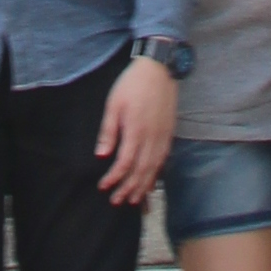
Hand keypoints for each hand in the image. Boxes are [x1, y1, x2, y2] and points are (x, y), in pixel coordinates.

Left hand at [97, 54, 180, 204]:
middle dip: (129, 189)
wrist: (159, 68)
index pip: (125, 163)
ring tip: (134, 199)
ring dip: (144, 186)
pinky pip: (163, 160)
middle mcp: (152, 137)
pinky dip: (156, 174)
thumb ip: (109, 131)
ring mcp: (163, 136)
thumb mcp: (114, 104)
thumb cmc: (132, 84)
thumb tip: (102, 155)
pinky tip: (150, 182)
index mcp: (136, 130)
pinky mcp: (169, 133)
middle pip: (141, 171)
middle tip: (117, 201)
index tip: (104, 186)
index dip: (114, 178)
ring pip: (154, 168)